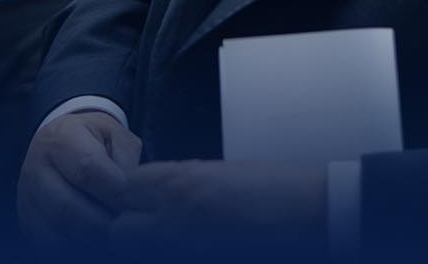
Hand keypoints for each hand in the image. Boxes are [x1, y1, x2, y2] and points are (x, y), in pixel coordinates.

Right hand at [17, 110, 144, 250]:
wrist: (64, 143)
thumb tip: (127, 196)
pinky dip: (73, 246)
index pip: (87, 169)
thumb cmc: (97, 141)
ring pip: (56, 231)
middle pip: (67, 208)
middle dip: (102, 223)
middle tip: (123, 225)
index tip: (131, 201)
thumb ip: (126, 162)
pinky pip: (48, 244)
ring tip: (110, 231)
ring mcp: (26, 196)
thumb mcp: (117, 137)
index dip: (114, 191)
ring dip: (89, 238)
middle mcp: (35, 166)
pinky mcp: (26, 219)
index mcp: (61, 137)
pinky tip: (92, 238)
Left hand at [109, 159, 326, 258]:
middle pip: (120, 230)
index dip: (132, 194)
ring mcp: (182, 247)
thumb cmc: (272, 188)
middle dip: (130, 226)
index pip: (125, 188)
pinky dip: (167, 249)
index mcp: (180, 184)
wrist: (307, 214)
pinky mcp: (194, 258)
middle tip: (151, 222)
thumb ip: (178, 185)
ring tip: (175, 233)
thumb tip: (151, 199)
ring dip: (147, 242)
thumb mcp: (217, 173)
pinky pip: (163, 255)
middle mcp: (174, 219)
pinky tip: (193, 242)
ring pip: (137, 251)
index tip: (140, 197)